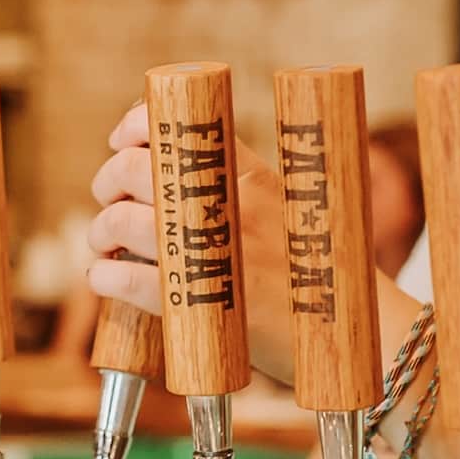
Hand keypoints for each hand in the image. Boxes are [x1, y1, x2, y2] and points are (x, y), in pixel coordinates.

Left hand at [86, 101, 296, 383]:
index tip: (120, 144)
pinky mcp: (205, 306)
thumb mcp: (293, 211)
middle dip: (107, 183)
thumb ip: (242, 191)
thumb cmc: (321, 274)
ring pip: (124, 224)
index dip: (134, 129)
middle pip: (135, 171)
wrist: (359, 332)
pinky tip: (105, 279)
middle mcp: (231, 206)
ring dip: (100, 233)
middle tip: (107, 204)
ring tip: (105, 248)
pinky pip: (131, 282)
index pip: (178, 126)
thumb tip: (176, 176)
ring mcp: (217, 254)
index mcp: (252, 176)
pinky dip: (105, 278)